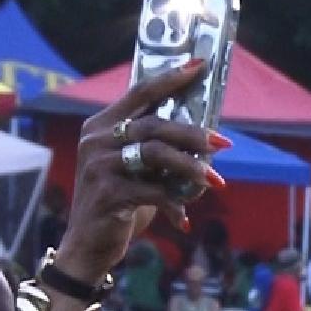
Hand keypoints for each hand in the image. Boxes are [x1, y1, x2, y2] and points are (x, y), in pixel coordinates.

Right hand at [57, 64, 227, 281]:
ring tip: (216, 180)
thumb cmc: (118, 202)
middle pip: (155, 125)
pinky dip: (175, 205)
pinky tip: (184, 220)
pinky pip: (154, 192)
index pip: (139, 91)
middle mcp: (96, 140)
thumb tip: (204, 134)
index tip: (200, 65)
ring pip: (156, 155)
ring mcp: (99, 165)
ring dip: (191, 168)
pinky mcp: (108, 193)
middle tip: (223, 143)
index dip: (171, 77)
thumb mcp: (133, 169)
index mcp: (101, 125)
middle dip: (193, 133)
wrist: (88, 245)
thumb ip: (154, 148)